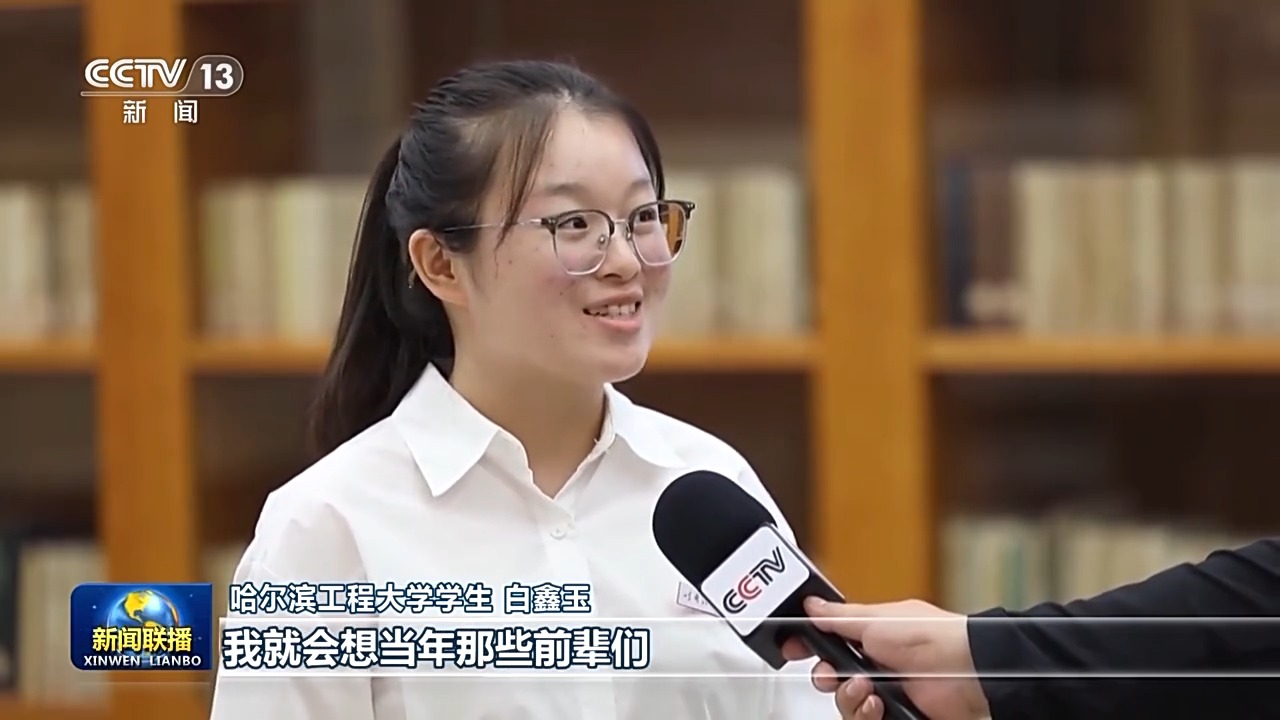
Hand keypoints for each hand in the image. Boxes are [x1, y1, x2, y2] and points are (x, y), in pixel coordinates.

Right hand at [782, 597, 989, 719]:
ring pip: (844, 701)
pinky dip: (865, 713)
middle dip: (826, 677)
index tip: (792, 647)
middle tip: (831, 675)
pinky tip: (878, 704)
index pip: (827, 640)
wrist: (964, 672)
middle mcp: (875, 663)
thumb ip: (837, 617)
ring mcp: (885, 690)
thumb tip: (811, 605)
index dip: (808, 644)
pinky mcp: (893, 713)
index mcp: (869, 634)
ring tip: (866, 689)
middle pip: (831, 677)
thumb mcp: (874, 619)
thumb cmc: (928, 636)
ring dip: (848, 696)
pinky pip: (862, 719)